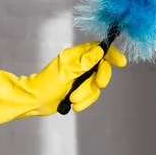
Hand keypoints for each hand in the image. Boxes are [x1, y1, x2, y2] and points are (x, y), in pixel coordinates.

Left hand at [0, 41, 125, 126]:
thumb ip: (84, 62)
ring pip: (96, 85)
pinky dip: (85, 101)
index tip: (121, 63)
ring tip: (73, 99)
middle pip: (101, 68)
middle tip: (98, 84)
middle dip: (100, 78)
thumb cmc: (45, 84)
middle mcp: (80, 65)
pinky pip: (91, 95)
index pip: (98, 49)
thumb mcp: (66, 72)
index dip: (111, 54)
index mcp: (76, 55)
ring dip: (87, 94)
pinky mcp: (79, 90)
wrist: (34, 101)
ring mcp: (80, 78)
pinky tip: (74, 104)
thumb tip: (100, 50)